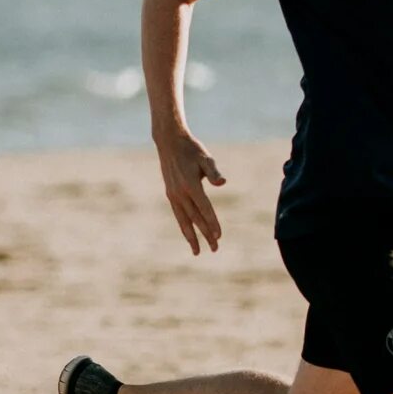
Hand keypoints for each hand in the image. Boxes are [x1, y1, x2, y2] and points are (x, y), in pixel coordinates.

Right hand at [155, 123, 225, 254]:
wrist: (169, 142)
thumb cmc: (191, 149)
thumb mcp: (206, 157)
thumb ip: (214, 172)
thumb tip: (222, 183)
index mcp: (191, 184)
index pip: (204, 208)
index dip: (212, 223)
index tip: (219, 236)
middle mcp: (180, 192)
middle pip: (195, 218)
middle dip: (205, 235)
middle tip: (215, 249)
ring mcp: (173, 194)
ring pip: (183, 220)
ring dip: (191, 236)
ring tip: (198, 251)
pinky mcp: (170, 194)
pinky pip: (178, 214)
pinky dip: (183, 226)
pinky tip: (188, 234)